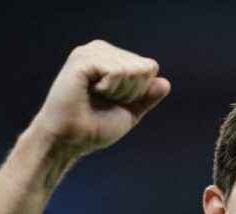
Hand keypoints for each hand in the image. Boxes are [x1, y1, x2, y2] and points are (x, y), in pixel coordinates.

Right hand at [29, 40, 170, 156]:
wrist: (70, 140)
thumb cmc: (94, 127)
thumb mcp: (129, 112)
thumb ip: (147, 97)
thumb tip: (166, 83)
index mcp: (112, 58)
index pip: (150, 67)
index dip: (139, 92)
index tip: (115, 102)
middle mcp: (101, 50)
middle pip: (145, 67)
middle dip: (131, 92)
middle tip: (104, 101)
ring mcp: (91, 52)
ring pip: (133, 69)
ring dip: (120, 92)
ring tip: (96, 97)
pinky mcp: (82, 59)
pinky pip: (117, 72)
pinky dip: (110, 89)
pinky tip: (91, 92)